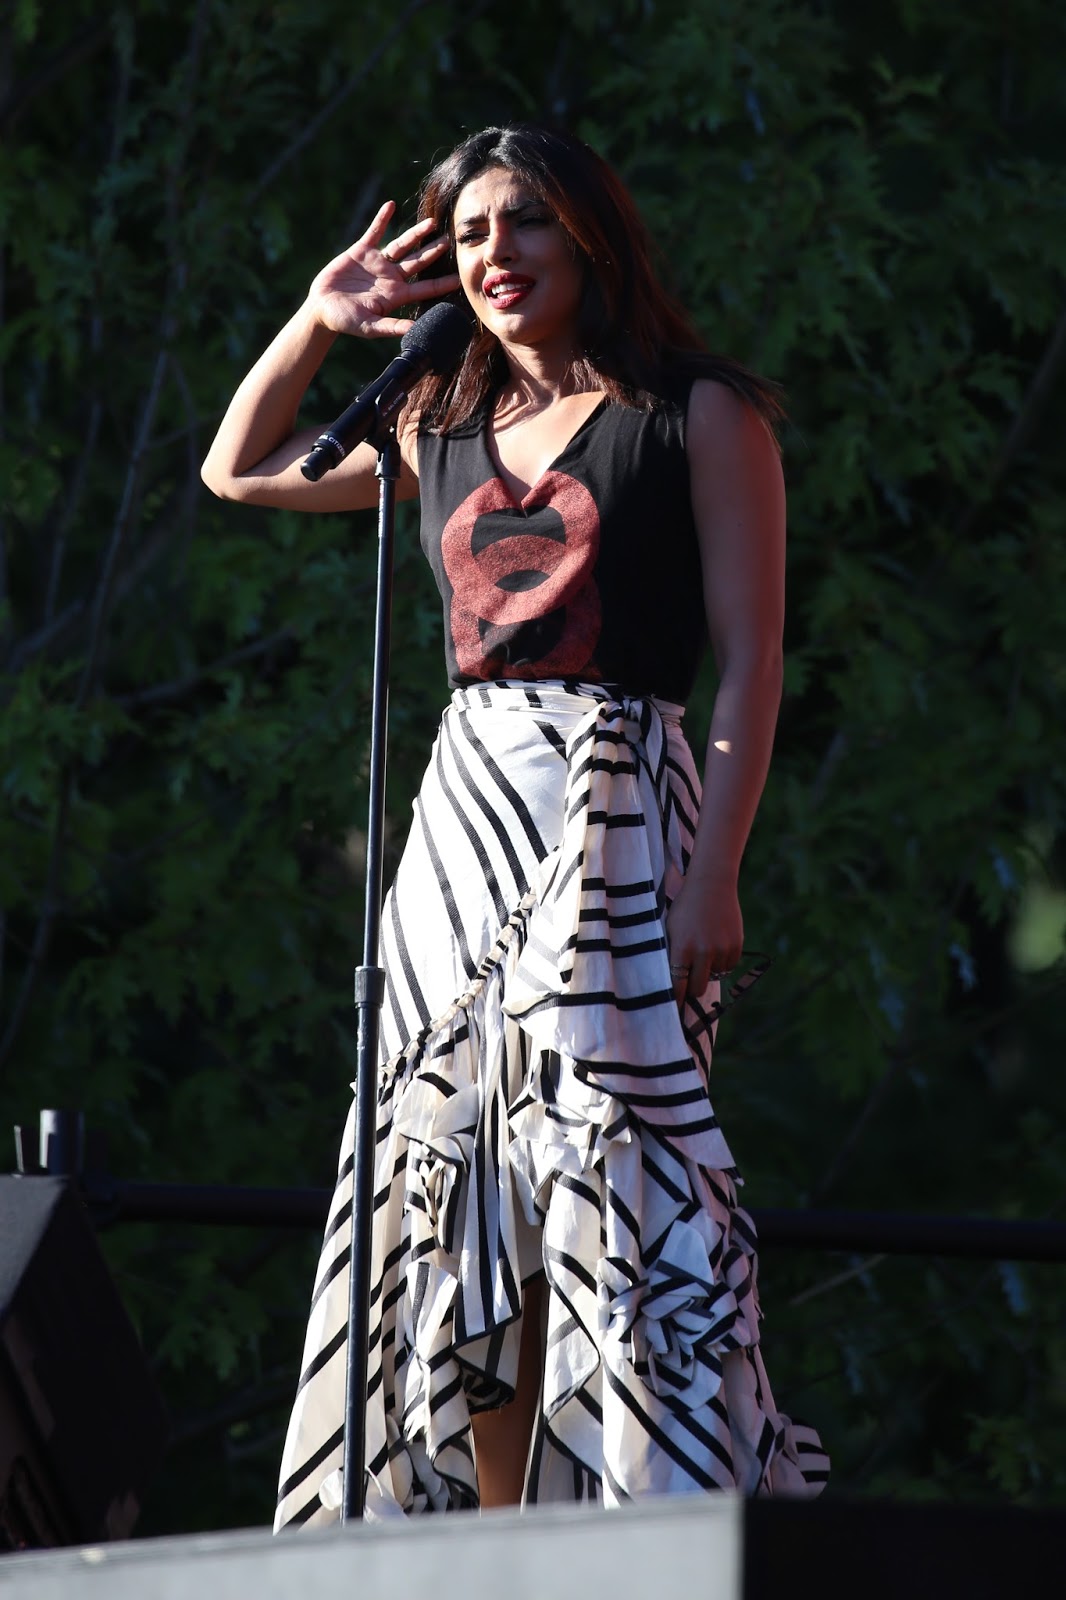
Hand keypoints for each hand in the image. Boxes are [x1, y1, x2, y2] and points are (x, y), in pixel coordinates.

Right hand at [308, 200, 461, 338]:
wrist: (322, 309)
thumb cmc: (346, 322)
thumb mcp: (370, 326)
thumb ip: (392, 327)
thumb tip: (416, 331)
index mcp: (396, 295)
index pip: (425, 288)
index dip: (442, 283)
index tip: (460, 277)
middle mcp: (391, 277)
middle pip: (418, 261)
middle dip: (434, 251)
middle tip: (451, 240)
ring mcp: (377, 263)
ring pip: (402, 245)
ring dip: (416, 234)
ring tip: (432, 222)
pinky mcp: (361, 251)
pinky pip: (374, 231)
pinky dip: (382, 219)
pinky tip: (391, 205)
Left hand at [665, 871, 743, 1007]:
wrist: (712, 885)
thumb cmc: (685, 907)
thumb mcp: (671, 928)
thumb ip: (672, 954)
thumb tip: (673, 981)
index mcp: (682, 948)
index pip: (678, 985)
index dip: (676, 998)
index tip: (674, 1007)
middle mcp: (703, 952)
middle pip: (698, 988)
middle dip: (693, 988)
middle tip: (690, 982)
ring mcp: (722, 949)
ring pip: (715, 977)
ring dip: (709, 971)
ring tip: (704, 952)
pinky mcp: (736, 946)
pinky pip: (729, 967)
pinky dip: (723, 962)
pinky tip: (716, 946)